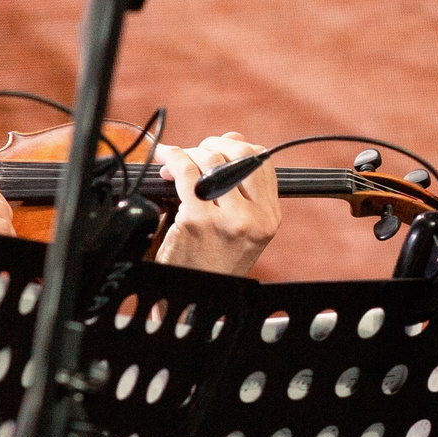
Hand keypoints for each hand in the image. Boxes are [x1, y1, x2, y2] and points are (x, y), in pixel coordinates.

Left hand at [156, 131, 279, 275]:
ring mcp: (227, 219)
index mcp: (270, 217)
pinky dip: (173, 159)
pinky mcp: (198, 221)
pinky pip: (186, 174)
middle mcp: (255, 217)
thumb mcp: (242, 228)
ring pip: (210, 160)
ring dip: (189, 153)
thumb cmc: (213, 259)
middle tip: (192, 153)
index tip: (216, 148)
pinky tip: (166, 161)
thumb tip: (231, 139)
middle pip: (237, 155)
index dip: (236, 146)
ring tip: (174, 164)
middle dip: (210, 145)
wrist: (197, 297)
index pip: (261, 161)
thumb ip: (241, 188)